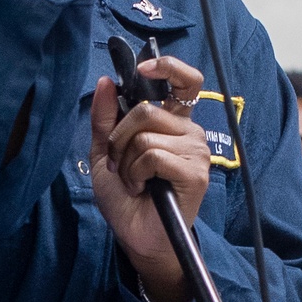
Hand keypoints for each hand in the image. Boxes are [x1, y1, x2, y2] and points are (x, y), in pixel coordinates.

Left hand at [90, 57, 210, 301]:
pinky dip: (136, 174)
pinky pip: (153, 155)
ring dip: (126, 162)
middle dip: (119, 139)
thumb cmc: (125, 196)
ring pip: (146, 135)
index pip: (185, 81)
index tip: (144, 68)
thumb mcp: (105, 152)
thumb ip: (105, 118)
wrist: (135, 235)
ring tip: (133, 181)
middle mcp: (188, 131)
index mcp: (172, 121)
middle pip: (145, 110)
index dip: (168, 66)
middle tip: (119, 164)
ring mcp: (195, 151)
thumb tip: (107, 81)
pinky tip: (142, 188)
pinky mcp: (195, 172)